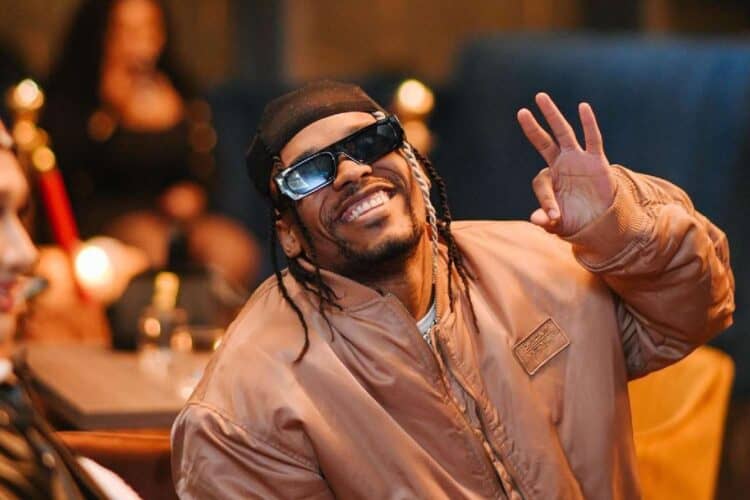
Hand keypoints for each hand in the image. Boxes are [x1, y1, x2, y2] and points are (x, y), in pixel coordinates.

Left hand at [517, 93, 615, 235]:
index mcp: (549, 180)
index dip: (546, 200)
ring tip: (541, 97)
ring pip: (563, 133)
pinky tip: (583, 107)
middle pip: (544, 142)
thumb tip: (535, 219)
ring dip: (553, 116)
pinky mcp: (596, 161)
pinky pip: (592, 139)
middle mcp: (561, 165)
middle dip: (533, 128)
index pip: (541, 183)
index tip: (554, 217)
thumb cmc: (577, 221)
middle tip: (521, 112)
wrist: (602, 222)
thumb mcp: (559, 224)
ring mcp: (578, 160)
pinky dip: (588, 123)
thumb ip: (546, 221)